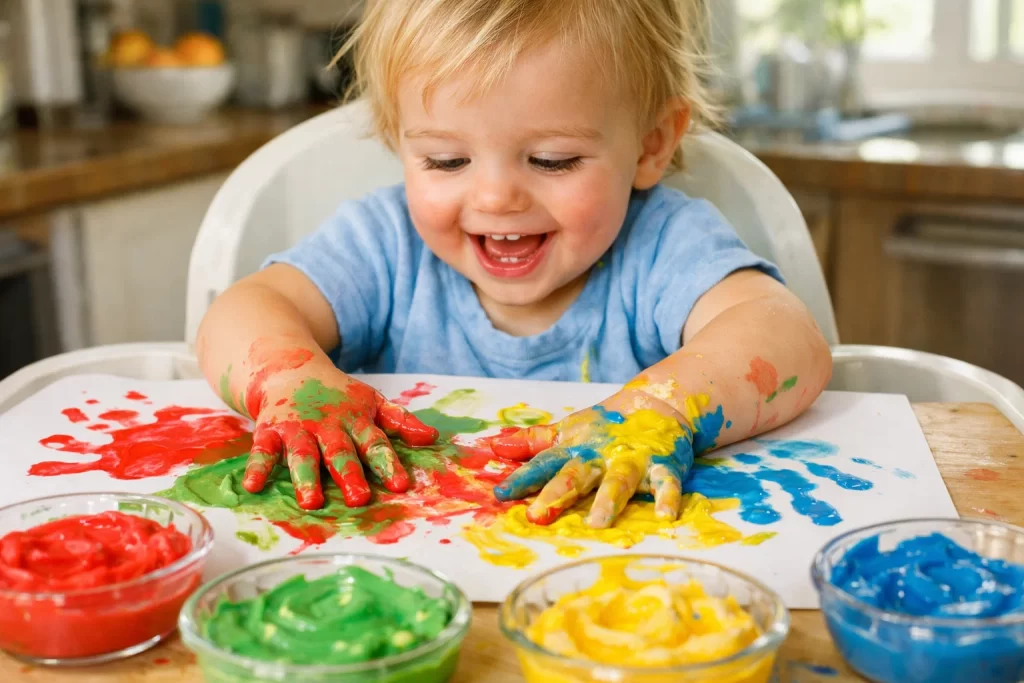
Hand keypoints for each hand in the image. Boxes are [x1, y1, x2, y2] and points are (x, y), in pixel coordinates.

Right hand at [242, 364, 438, 509]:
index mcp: (356, 421)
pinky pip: (262, 450)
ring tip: (311, 502)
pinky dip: (257, 468)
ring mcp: (298, 428)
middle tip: (359, 499)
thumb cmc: (338, 394)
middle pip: (340, 452)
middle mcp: (328, 426)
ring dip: (306, 477)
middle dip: (350, 475)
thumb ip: (400, 421)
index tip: (400, 485)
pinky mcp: (270, 430)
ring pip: (303, 455)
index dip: (388, 464)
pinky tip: (252, 487)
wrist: (291, 367)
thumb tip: (433, 438)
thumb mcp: (372, 402)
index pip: (376, 444)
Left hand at [491, 391, 693, 527]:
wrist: (658, 403)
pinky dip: (667, 498)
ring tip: (597, 523)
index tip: (501, 493)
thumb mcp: (568, 432)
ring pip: (619, 481)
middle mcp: (600, 455)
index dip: (523, 478)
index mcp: (576, 449)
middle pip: (576, 475)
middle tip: (538, 515)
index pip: (544, 464)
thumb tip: (494, 447)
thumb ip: (533, 442)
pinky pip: (666, 483)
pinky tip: (665, 516)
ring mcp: (632, 459)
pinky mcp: (663, 465)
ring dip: (608, 500)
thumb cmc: (605, 425)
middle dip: (557, 493)